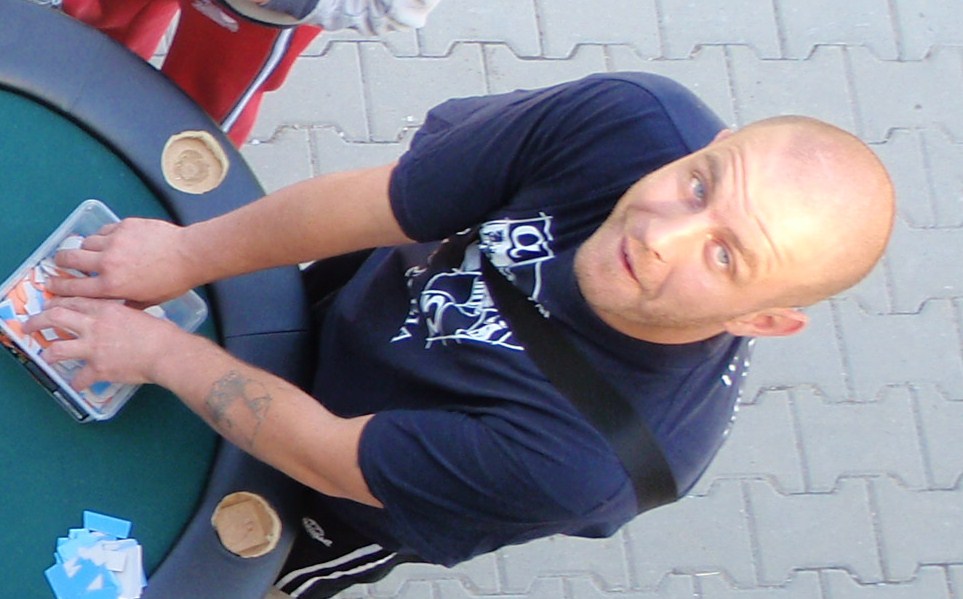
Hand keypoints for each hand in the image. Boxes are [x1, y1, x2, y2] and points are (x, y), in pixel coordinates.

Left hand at [23, 297, 185, 390]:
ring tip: (46, 356)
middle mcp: (94, 326)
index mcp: (106, 310)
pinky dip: (77, 382)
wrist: (167, 353)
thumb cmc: (161, 332)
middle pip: (55, 318)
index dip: (59, 303)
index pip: (74, 302)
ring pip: (57, 348)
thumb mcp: (139, 313)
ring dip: (48, 353)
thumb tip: (119, 319)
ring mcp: (93, 348)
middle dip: (38, 321)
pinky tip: (78, 384)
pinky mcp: (98, 369)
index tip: (52, 306)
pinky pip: (79, 378)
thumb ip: (122, 314)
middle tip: (30, 326)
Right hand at [47, 218, 196, 306]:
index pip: (73, 288)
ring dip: (86, 248)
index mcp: (111, 286)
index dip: (58, 287)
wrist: (190, 255)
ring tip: (93, 251)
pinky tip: (112, 240)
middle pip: (69, 259)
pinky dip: (104, 236)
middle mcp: (107, 263)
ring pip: (86, 242)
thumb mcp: (148, 301)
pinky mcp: (124, 225)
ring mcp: (114, 241)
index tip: (50, 286)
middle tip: (60, 262)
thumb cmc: (172, 282)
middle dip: (60, 262)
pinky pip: (104, 230)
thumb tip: (114, 307)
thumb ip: (126, 303)